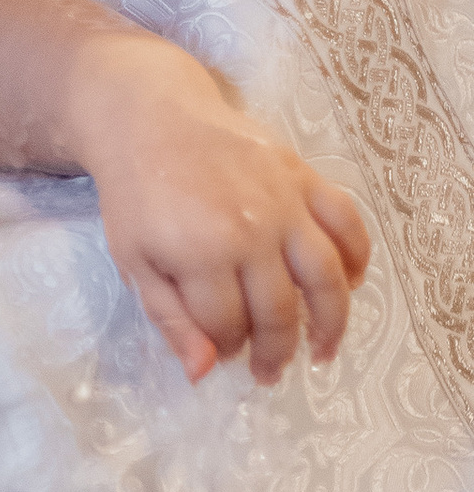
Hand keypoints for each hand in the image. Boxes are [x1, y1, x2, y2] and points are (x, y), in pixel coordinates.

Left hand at [66, 35, 371, 385]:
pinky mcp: (304, 175)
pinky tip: (351, 285)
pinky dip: (357, 257)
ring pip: (326, 275)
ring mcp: (285, 201)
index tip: (225, 357)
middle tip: (271, 372)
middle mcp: (252, 230)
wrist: (151, 119)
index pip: (230, 325)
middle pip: (280, 309)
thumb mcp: (134, 261)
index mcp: (202, 254)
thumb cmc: (137, 196)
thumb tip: (203, 372)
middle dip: (276, 350)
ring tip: (324, 350)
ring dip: (332, 321)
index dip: (228, 349)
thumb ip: (170, 318)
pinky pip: (346, 222)